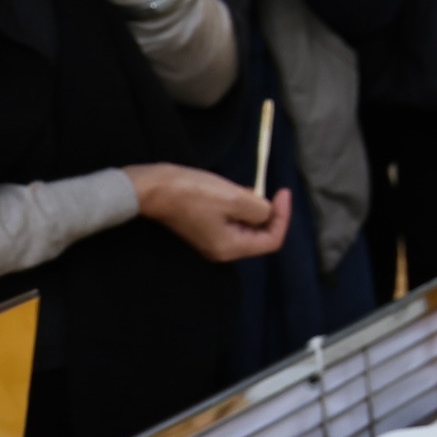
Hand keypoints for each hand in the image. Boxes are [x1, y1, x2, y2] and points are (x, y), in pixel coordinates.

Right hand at [125, 162, 291, 261]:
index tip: (283, 192)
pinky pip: (232, 219)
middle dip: (270, 213)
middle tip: (270, 190)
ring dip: (255, 207)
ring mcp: (212, 237)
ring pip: (246, 225)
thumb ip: (258, 209)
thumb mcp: (234, 199)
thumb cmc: (195, 193)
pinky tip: (238, 190)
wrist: (154, 188)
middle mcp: (222, 248)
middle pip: (259, 235)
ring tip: (251, 188)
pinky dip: (241, 205)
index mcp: (230, 247)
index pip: (271, 241)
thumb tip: (268, 213)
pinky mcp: (204, 225)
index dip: (282, 217)